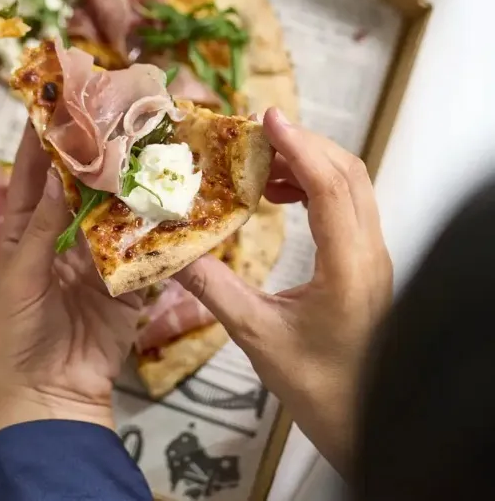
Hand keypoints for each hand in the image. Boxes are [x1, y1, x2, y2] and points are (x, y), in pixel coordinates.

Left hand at [0, 125, 141, 432]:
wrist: (51, 394)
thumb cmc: (19, 335)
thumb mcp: (20, 277)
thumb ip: (42, 230)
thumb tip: (58, 177)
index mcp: (24, 233)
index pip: (32, 176)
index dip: (39, 140)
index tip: (51, 101)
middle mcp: (62, 238)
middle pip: (79, 186)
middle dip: (94, 153)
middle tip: (113, 114)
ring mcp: (96, 258)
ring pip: (114, 212)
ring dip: (128, 185)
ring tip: (147, 146)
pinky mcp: (126, 283)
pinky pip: (142, 251)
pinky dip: (156, 231)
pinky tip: (172, 201)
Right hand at [175, 108, 392, 473]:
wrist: (364, 421)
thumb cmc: (316, 386)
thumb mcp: (256, 335)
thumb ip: (213, 287)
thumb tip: (169, 251)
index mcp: (347, 267)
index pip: (330, 186)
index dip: (299, 147)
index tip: (266, 119)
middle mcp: (369, 253)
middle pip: (348, 173)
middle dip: (303, 144)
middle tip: (253, 135)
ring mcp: (372, 257)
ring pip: (351, 186)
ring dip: (310, 163)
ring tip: (261, 163)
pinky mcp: (366, 264)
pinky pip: (347, 206)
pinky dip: (316, 186)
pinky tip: (279, 197)